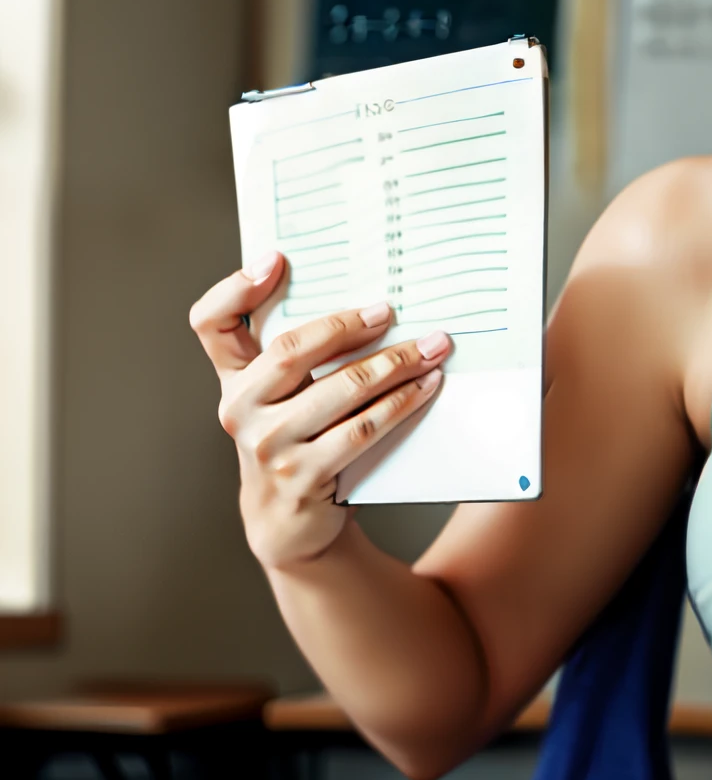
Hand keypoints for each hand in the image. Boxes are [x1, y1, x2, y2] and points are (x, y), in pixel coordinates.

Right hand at [189, 252, 451, 569]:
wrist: (290, 520)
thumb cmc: (297, 440)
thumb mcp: (283, 397)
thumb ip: (299, 355)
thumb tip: (368, 301)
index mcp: (233, 378)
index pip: (210, 323)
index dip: (234, 288)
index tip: (276, 259)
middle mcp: (240, 408)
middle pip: (289, 350)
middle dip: (346, 326)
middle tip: (390, 310)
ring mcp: (269, 445)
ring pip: (340, 389)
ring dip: (395, 364)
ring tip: (432, 348)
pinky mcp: (303, 475)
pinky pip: (363, 429)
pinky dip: (401, 404)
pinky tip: (426, 387)